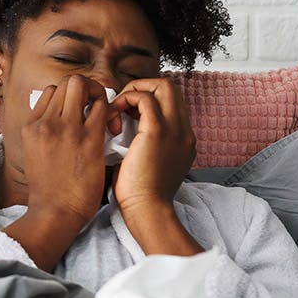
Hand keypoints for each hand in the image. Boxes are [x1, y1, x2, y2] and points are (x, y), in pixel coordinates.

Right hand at [20, 74, 109, 231]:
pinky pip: (103, 107)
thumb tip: (55, 119)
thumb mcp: (32, 154)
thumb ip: (43, 133)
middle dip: (85, 88)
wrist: (54, 214)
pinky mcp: (88, 139)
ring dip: (97, 94)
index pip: (51, 91)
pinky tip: (112, 126)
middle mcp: (46, 122)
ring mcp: (66, 129)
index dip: (68, 97)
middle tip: (95, 107)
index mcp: (31, 126)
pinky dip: (111, 110)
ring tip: (104, 115)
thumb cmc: (48, 190)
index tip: (78, 112)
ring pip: (83, 86)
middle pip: (67, 82)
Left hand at [110, 77, 196, 213]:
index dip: (147, 100)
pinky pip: (144, 98)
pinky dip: (125, 100)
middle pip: (170, 87)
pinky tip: (112, 118)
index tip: (126, 114)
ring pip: (162, 85)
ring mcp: (174, 129)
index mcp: (183, 140)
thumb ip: (144, 146)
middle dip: (142, 88)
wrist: (147, 212)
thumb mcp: (148, 165)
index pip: (170, 103)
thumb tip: (122, 131)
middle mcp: (184, 131)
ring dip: (134, 91)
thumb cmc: (140, 196)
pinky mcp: (157, 131)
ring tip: (116, 112)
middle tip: (121, 106)